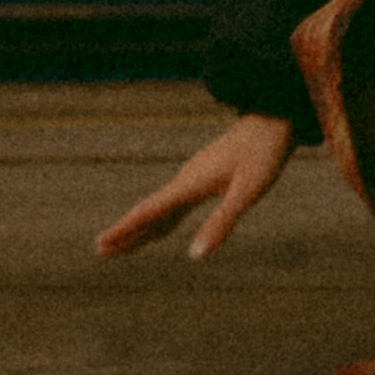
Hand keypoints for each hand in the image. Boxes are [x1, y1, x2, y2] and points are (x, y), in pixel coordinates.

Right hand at [95, 114, 294, 262]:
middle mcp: (186, 179)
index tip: (100, 244)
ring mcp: (194, 176)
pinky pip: (174, 203)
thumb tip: (195, 256)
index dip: (125, 229)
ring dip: (141, 227)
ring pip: (161, 207)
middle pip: (150, 210)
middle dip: (126, 232)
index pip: (150, 211)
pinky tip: (161, 228)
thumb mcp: (247, 192)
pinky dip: (161, 220)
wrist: (274, 118)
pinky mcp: (205, 175)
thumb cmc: (264, 154)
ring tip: (122, 246)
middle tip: (100, 251)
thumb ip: (221, 223)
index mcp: (191, 183)